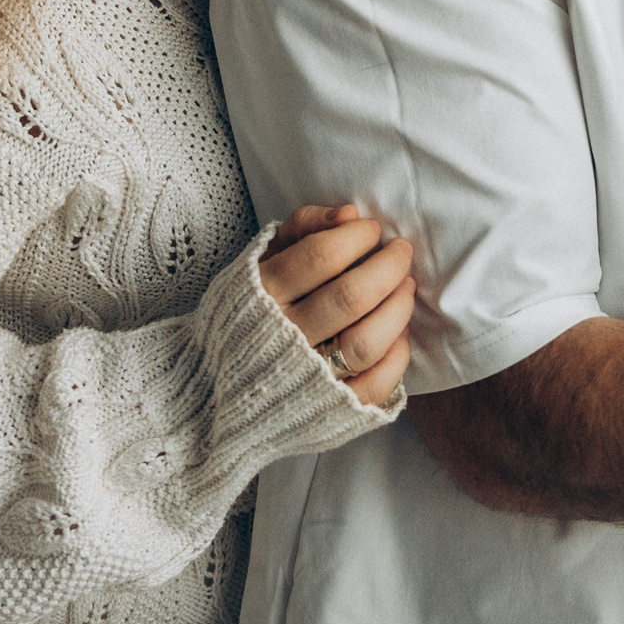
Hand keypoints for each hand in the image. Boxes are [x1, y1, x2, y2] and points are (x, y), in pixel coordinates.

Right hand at [257, 204, 414, 406]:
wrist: (218, 383)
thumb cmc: (255, 307)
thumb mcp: (265, 257)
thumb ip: (303, 227)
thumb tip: (348, 214)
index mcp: (262, 294)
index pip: (320, 258)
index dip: (356, 238)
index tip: (372, 229)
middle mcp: (283, 338)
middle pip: (350, 298)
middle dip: (389, 267)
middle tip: (402, 250)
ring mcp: (306, 377)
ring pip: (364, 343)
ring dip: (397, 309)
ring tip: (405, 286)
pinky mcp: (330, 409)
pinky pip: (375, 385)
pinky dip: (396, 355)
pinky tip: (398, 331)